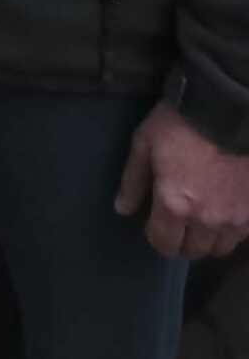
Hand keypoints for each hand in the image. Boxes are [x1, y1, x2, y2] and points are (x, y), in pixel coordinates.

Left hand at [115, 101, 248, 258]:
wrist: (225, 108)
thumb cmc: (179, 122)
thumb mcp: (144, 142)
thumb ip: (133, 180)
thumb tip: (122, 209)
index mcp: (174, 204)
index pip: (163, 244)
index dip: (156, 237)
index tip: (154, 223)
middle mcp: (206, 220)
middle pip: (192, 251)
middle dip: (181, 240)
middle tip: (177, 221)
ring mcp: (235, 218)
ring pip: (219, 248)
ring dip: (207, 239)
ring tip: (200, 219)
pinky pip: (241, 236)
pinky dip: (229, 230)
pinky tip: (222, 211)